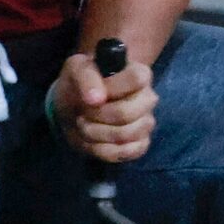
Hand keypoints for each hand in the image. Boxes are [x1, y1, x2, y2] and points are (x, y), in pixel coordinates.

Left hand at [55, 49, 155, 163]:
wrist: (76, 106)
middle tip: (82, 113)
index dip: (110, 89)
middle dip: (96, 116)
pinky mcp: (141, 144)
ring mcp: (146, 122)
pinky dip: (102, 150)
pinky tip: (93, 141)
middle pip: (126, 113)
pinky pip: (125, 153)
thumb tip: (97, 99)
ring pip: (124, 135)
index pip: (137, 79)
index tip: (92, 93)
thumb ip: (86, 77)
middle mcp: (148, 98)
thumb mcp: (75, 70)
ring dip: (95, 134)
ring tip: (85, 126)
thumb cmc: (79, 84)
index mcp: (139, 74)